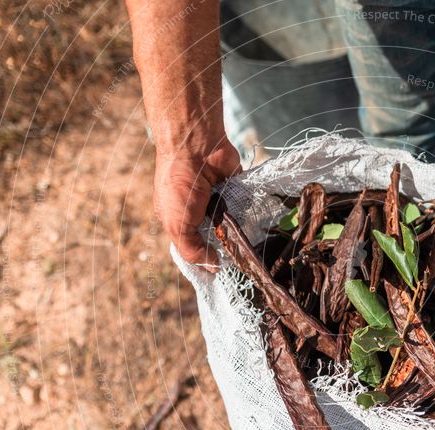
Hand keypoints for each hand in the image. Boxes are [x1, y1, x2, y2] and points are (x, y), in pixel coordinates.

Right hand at [154, 139, 239, 271]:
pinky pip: (247, 207)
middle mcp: (199, 211)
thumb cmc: (179, 186)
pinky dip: (250, 212)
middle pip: (216, 238)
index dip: (205, 261)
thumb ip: (192, 250)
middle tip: (241, 263)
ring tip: (250, 242)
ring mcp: (219, 200)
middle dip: (226, 248)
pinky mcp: (236, 190)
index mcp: (178, 220)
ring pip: (234, 225)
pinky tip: (257, 221)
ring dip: (239, 232)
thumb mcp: (177, 225)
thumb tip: (212, 268)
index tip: (220, 276)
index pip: (193, 247)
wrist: (197, 148)